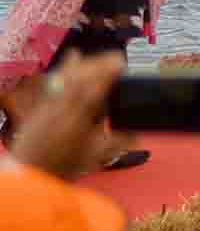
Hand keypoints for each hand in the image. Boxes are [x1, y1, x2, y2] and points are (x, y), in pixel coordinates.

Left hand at [9, 54, 118, 179]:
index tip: (120, 64)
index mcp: (76, 122)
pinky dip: (65, 68)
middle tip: (116, 58)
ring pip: (65, 79)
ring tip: (99, 58)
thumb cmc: (60, 168)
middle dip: (97, 65)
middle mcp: (59, 110)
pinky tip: (73, 57)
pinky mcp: (40, 106)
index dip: (106, 74)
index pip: (92, 91)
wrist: (29, 173)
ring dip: (83, 65)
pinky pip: (54, 82)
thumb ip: (117, 143)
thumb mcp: (94, 158)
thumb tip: (138, 133)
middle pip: (78, 79)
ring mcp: (47, 106)